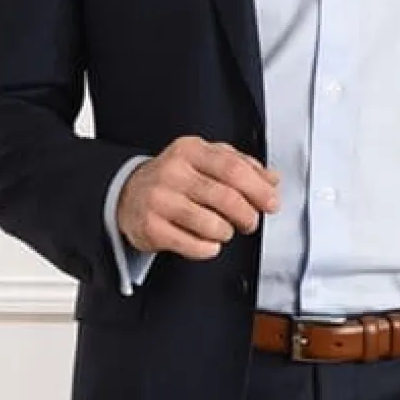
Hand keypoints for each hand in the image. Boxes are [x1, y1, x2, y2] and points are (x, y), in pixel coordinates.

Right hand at [117, 136, 281, 258]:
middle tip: (250, 222)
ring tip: (223, 230)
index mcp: (190, 150)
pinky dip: (208, 248)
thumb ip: (241, 166)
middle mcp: (172, 172)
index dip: (258, 189)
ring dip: (226, 232)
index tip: (271, 203)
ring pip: (212, 224)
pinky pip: (193, 245)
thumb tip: (272, 180)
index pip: (233, 168)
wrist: (127, 195)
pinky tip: (207, 242)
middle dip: (247, 215)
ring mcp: (159, 200)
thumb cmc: (174, 179)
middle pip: (226, 198)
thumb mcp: (205, 161)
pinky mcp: (151, 227)